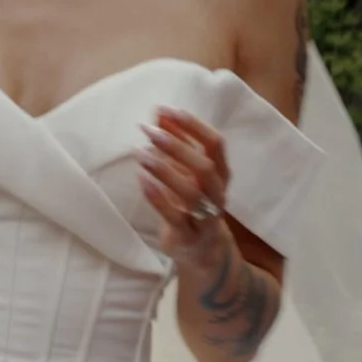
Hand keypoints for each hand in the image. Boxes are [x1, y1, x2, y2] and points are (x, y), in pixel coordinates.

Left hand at [138, 107, 234, 268]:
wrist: (201, 251)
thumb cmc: (191, 203)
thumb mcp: (186, 172)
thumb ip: (177, 144)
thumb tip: (159, 113)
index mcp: (220, 174)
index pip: (215, 145)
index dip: (194, 126)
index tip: (168, 111)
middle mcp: (217, 194)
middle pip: (205, 167)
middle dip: (177, 146)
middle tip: (149, 131)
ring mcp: (205, 218)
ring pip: (192, 193)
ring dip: (165, 170)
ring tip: (140, 153)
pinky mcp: (188, 236)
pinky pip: (174, 217)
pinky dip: (157, 197)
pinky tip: (141, 179)